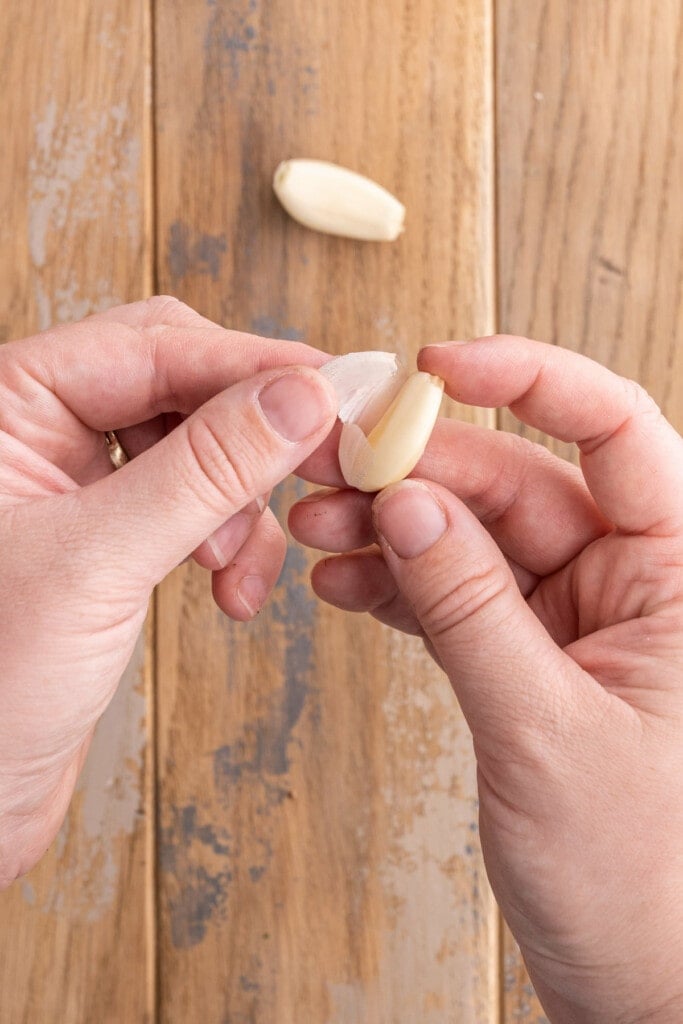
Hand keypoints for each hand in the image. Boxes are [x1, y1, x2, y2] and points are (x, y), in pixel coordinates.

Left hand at [0, 296, 336, 888]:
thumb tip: (301, 396)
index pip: (151, 347)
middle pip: (179, 383)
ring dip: (240, 502)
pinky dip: (227, 541)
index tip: (336, 388)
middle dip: (249, 432)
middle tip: (315, 463)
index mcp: (9, 405)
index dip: (251, 365)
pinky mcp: (105, 535)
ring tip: (240, 566)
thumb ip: (205, 471)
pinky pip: (191, 504)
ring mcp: (74, 483)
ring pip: (196, 446)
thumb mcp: (100, 563)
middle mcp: (38, 430)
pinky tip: (232, 590)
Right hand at [290, 335, 682, 1023]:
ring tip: (315, 527)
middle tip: (329, 465)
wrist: (642, 988)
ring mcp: (576, 618)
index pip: (615, 431)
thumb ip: (471, 609)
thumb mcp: (546, 731)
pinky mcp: (530, 657)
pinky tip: (343, 580)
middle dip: (419, 469)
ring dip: (393, 526)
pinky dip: (398, 584)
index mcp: (677, 575)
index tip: (439, 364)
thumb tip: (408, 502)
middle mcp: (631, 582)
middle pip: (517, 481)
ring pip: (474, 537)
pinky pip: (457, 595)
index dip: (529, 378)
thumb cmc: (645, 879)